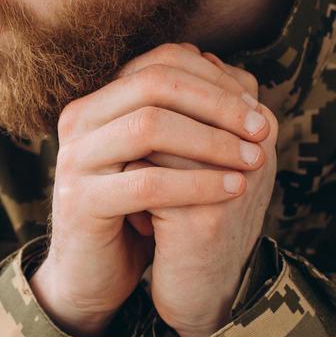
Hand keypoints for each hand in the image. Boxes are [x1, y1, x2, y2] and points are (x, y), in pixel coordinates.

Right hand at [29, 42, 270, 336]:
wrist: (92, 274)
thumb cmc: (135, 212)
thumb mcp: (161, 158)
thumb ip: (187, 117)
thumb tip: (244, 78)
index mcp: (97, 101)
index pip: (160, 63)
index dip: (213, 79)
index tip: (256, 106)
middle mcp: (78, 121)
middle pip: (155, 84)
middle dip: (217, 104)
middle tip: (261, 128)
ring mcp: (74, 159)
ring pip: (150, 126)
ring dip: (212, 140)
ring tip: (253, 159)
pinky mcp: (81, 202)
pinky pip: (149, 183)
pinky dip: (198, 183)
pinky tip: (234, 188)